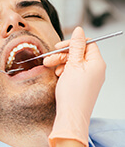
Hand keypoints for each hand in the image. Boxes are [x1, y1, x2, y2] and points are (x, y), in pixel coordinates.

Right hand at [43, 27, 105, 146]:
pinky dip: (64, 72)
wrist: (71, 116)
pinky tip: (57, 76)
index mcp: (97, 63)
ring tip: (50, 68)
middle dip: (62, 55)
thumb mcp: (73, 65)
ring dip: (61, 63)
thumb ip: (76, 46)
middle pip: (79, 54)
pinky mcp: (83, 86)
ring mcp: (90, 78)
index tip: (58, 46)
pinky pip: (74, 73)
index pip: (87, 44)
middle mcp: (96, 70)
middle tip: (49, 59)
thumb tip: (79, 30)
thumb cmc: (72, 94)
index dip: (72, 43)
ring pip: (75, 63)